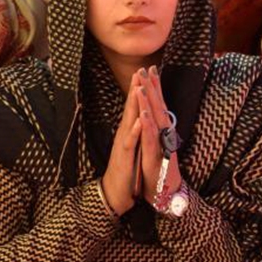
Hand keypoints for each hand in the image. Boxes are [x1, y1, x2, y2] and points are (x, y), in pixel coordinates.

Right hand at [100, 71, 143, 215]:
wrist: (115, 191)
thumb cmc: (127, 169)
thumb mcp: (134, 147)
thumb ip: (137, 132)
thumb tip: (142, 117)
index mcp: (130, 131)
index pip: (136, 107)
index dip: (140, 89)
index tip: (146, 72)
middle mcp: (125, 134)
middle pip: (131, 108)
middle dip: (136, 89)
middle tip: (140, 70)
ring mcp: (124, 145)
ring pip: (129, 121)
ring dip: (134, 106)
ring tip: (138, 89)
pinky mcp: (125, 157)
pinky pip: (130, 142)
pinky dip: (135, 131)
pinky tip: (139, 121)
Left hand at [136, 66, 180, 206]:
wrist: (165, 194)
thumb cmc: (159, 169)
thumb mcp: (158, 145)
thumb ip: (157, 129)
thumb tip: (157, 113)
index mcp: (162, 131)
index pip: (158, 104)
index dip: (155, 86)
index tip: (151, 68)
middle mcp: (164, 134)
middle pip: (158, 106)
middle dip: (152, 86)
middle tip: (147, 67)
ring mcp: (161, 145)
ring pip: (155, 119)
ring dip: (149, 101)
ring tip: (142, 85)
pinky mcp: (156, 157)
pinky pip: (151, 139)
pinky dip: (147, 125)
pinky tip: (143, 114)